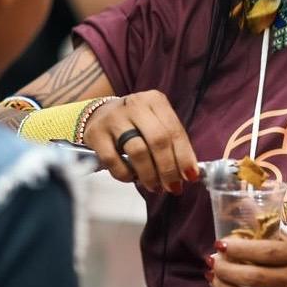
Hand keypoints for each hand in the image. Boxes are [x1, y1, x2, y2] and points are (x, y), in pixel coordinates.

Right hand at [82, 90, 196, 192]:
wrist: (100, 114)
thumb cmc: (136, 123)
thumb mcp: (156, 123)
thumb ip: (172, 143)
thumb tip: (189, 172)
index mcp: (155, 100)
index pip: (174, 130)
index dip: (184, 156)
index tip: (190, 176)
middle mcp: (135, 105)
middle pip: (158, 140)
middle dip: (168, 168)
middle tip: (172, 186)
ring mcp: (114, 118)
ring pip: (137, 151)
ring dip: (149, 174)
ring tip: (154, 186)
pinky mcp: (96, 133)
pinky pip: (113, 160)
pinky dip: (125, 174)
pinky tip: (132, 178)